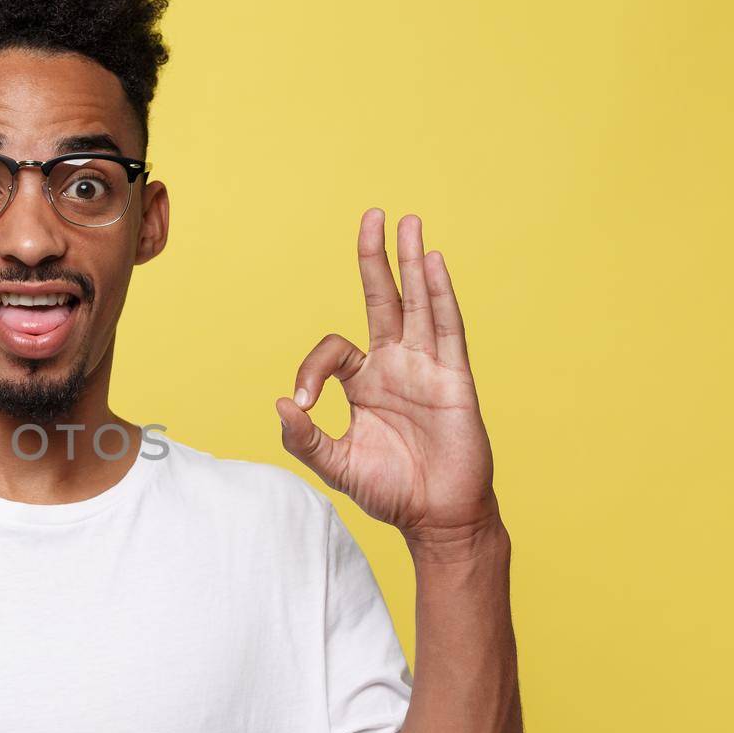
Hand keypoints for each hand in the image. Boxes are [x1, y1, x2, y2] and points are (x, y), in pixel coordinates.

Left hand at [275, 209, 497, 546]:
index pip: (335, 349)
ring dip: (412, 263)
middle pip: (384, 300)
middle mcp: (397, 366)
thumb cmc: (389, 491)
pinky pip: (447, 330)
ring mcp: (428, 369)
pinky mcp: (454, 380)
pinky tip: (432, 263)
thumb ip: (304, 438)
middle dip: (376, 258)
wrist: (435, 517)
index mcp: (365, 383)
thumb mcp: (334, 465)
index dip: (311, 369)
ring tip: (407, 222)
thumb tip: (279, 405)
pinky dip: (439, 295)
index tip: (302, 402)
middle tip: (373, 215)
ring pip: (418, 304)